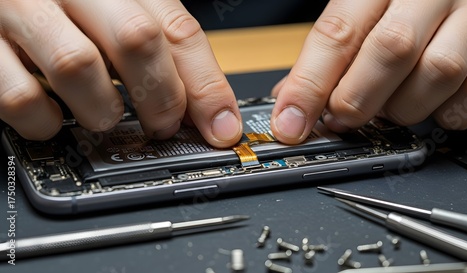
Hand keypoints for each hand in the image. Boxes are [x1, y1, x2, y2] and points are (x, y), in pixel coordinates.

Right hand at [0, 0, 241, 147]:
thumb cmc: (66, 10)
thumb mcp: (119, 17)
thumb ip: (160, 53)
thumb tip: (205, 111)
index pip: (177, 29)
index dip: (207, 85)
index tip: (221, 127)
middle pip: (136, 38)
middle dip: (162, 97)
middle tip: (163, 125)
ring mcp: (21, 11)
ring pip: (77, 65)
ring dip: (102, 109)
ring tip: (103, 115)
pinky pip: (20, 95)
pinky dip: (47, 120)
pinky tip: (55, 116)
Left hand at [271, 0, 466, 143]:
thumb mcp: (363, 7)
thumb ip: (333, 49)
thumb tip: (293, 100)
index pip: (338, 33)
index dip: (309, 85)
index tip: (291, 122)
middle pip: (391, 51)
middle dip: (356, 100)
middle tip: (341, 118)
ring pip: (438, 74)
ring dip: (402, 109)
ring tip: (389, 107)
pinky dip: (449, 112)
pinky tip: (432, 104)